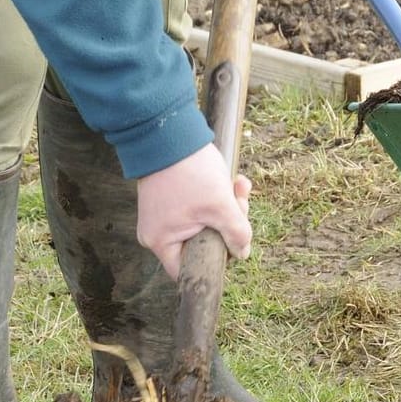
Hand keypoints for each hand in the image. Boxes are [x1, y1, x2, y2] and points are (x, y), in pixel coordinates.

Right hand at [136, 143, 252, 278]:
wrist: (169, 130)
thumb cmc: (188, 169)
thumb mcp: (220, 205)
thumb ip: (236, 233)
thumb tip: (243, 253)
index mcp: (161, 242)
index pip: (190, 271)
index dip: (216, 262)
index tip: (233, 246)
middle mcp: (157, 233)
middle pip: (202, 246)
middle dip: (229, 225)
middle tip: (241, 204)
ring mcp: (164, 216)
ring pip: (206, 224)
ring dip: (228, 207)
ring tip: (240, 186)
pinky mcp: (171, 200)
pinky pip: (199, 209)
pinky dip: (218, 197)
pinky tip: (234, 180)